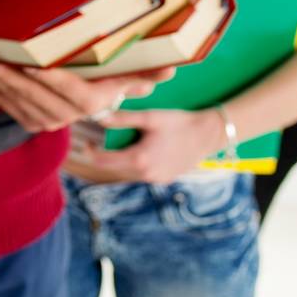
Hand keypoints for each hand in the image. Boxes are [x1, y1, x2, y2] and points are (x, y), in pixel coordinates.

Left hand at [0, 58, 173, 132]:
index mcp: (95, 102)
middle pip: (38, 97)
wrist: (95, 104)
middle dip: (10, 79)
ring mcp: (52, 122)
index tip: (31, 65)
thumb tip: (172, 69)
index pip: (72, 91)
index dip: (51, 80)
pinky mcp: (36, 124)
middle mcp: (72, 117)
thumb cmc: (113, 79)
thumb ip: (148, 71)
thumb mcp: (131, 73)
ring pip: (20, 103)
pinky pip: (11, 109)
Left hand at [70, 108, 224, 182]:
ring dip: (121, 158)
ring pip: (128, 171)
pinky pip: (141, 173)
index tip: (88, 140)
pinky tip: (140, 148)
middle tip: (102, 139)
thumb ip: (122, 119)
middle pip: (114, 167)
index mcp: (139, 160)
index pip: (103, 162)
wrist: (209, 135)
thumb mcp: (149, 117)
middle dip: (106, 154)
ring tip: (121, 141)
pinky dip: (135, 162)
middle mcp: (146, 174)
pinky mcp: (164, 179)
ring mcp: (156, 179)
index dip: (91, 151)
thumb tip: (98, 116)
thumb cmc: (179, 123)